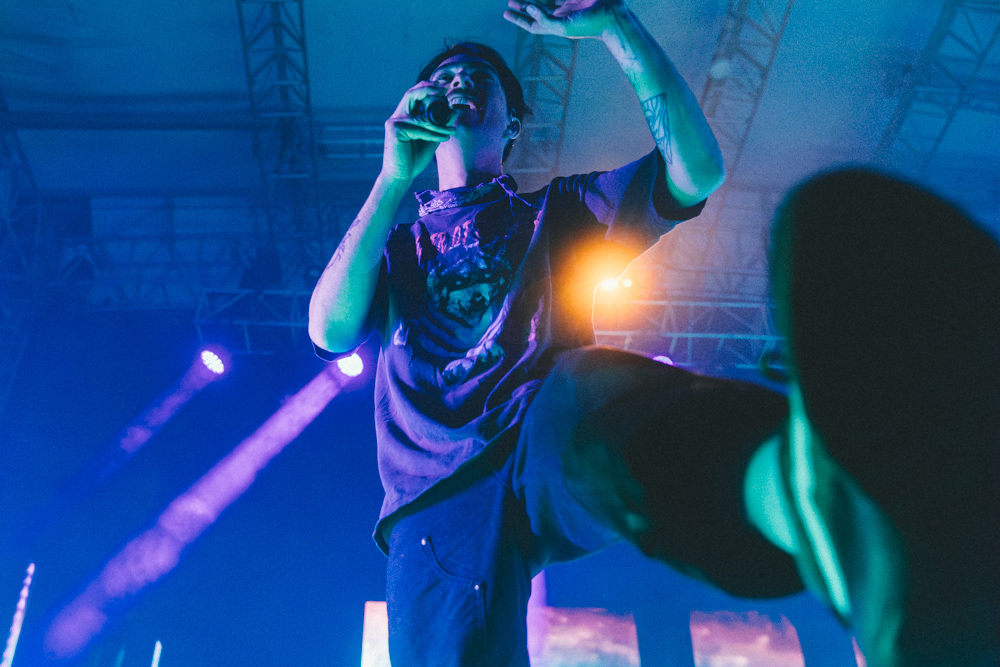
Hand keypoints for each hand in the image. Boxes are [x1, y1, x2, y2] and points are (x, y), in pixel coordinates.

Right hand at [381, 81, 456, 182]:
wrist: (401, 176)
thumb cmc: (414, 158)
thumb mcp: (432, 138)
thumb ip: (440, 124)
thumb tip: (454, 110)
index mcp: (404, 115)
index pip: (414, 95)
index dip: (428, 88)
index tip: (445, 88)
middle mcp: (397, 116)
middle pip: (411, 94)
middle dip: (428, 89)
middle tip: (445, 90)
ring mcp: (394, 122)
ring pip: (421, 117)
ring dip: (439, 123)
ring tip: (452, 129)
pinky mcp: (394, 131)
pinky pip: (419, 129)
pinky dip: (433, 133)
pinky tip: (444, 137)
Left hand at [502, 0, 624, 38]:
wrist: (613, 15)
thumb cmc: (590, 25)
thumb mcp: (564, 27)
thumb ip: (544, 19)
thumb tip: (529, 8)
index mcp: (556, 26)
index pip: (533, 24)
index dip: (519, 19)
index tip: (506, 13)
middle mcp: (560, 15)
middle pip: (537, 10)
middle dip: (523, 6)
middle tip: (510, 1)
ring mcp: (568, 5)